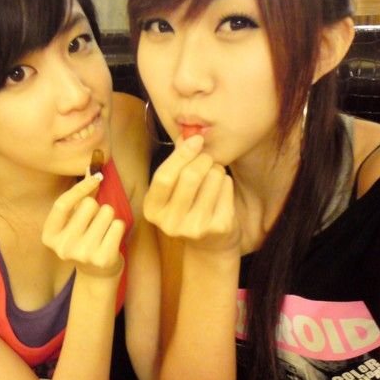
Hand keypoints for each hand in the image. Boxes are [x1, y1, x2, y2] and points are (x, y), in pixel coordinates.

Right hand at [42, 175, 124, 277]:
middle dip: (98, 207)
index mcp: (49, 236)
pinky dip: (119, 227)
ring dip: (109, 218)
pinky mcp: (102, 259)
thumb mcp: (77, 219)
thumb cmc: (86, 237)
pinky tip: (112, 239)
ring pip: (107, 212)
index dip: (80, 187)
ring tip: (104, 232)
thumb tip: (92, 164)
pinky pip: (118, 225)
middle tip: (96, 223)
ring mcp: (82, 254)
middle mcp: (62, 247)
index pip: (62, 203)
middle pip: (89, 205)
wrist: (97, 273)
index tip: (97, 178)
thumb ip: (82, 193)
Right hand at [144, 135, 239, 252]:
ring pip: (212, 179)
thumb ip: (177, 162)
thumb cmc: (188, 207)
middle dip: (203, 160)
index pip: (164, 177)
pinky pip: (227, 188)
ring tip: (213, 177)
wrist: (210, 245)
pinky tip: (222, 190)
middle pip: (190, 176)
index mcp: (152, 210)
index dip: (181, 155)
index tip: (196, 140)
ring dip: (216, 170)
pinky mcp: (218, 228)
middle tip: (207, 159)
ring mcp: (195, 228)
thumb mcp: (174, 189)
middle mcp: (170, 223)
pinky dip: (226, 182)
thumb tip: (187, 134)